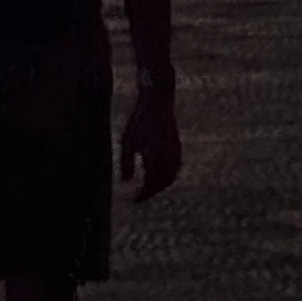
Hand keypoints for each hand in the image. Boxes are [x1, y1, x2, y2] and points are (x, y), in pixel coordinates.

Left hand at [120, 82, 180, 202]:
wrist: (158, 100)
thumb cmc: (140, 119)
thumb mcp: (128, 140)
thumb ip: (125, 163)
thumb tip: (123, 183)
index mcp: (157, 158)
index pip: (150, 185)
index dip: (141, 195)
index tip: (132, 200)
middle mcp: (169, 159)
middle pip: (161, 184)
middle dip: (150, 192)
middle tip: (139, 196)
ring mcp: (176, 153)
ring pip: (169, 177)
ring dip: (159, 185)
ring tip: (147, 187)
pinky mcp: (178, 147)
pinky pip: (174, 169)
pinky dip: (166, 176)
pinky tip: (156, 174)